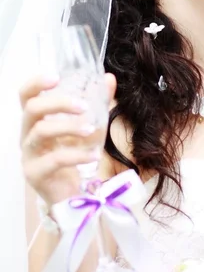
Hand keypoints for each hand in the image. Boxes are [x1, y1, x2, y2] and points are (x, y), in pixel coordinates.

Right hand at [19, 73, 116, 205]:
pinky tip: (93, 155)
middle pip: (32, 109)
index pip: (25, 96)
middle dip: (59, 103)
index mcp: (36, 121)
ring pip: (41, 132)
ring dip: (69, 127)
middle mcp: (27, 135)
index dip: (36, 83)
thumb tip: (109, 78)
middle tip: (83, 106)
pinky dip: (77, 155)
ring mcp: (28, 155)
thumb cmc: (76, 155)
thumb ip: (98, 102)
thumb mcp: (90, 126)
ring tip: (92, 130)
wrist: (73, 194)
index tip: (56, 77)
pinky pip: (54, 160)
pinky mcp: (35, 174)